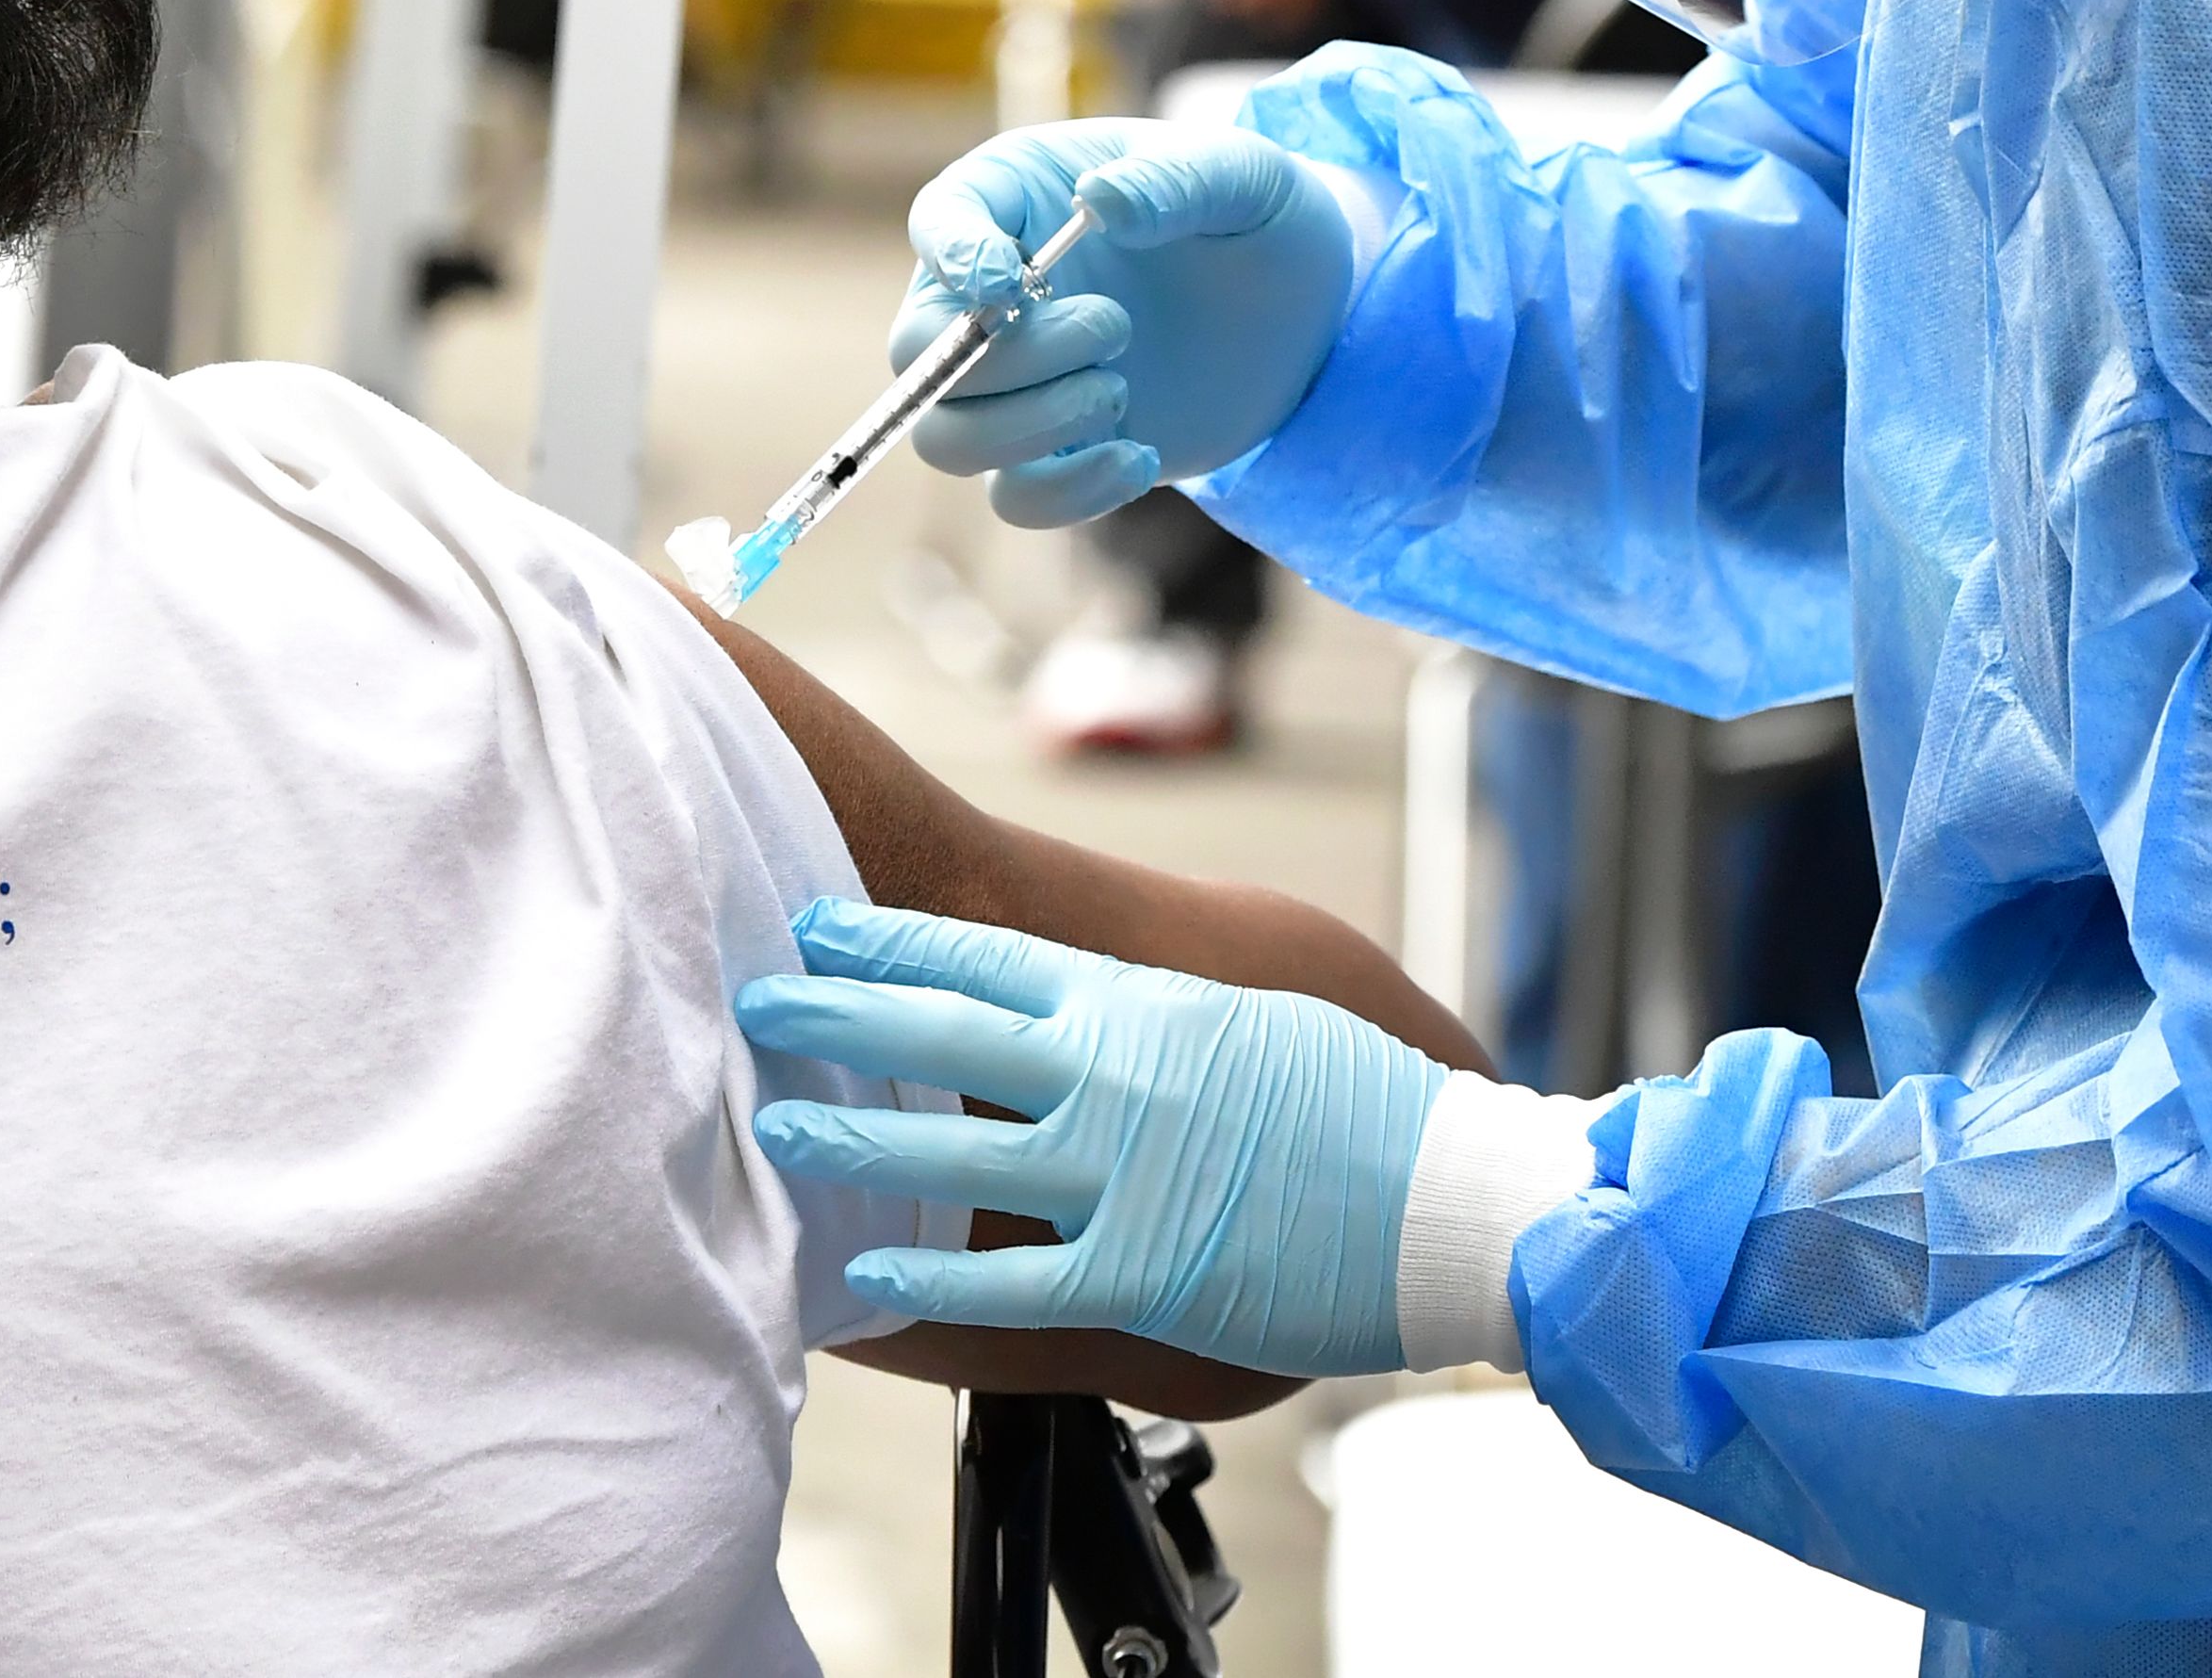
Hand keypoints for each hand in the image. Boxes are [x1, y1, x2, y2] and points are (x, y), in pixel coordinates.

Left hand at [740, 899, 1446, 1375]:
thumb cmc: (1373, 1105)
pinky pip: (1010, 1282)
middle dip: (836, 1014)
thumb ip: (1154, 1013)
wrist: (1456, 1199)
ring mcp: (1123, 1177)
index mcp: (1146, 1008)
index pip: (988, 960)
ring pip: (952, 1153)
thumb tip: (1081, 1003)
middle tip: (756, 1002)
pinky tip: (865, 1279)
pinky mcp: (1142, 1273)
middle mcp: (1117, 1078)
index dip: (889, 943)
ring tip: (775, 1128)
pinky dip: (930, 1280)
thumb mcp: (1257, 1014)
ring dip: (854, 1139)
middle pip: (943, 1033)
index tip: (815, 929)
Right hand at [895, 119, 1355, 525]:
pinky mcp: (1055, 451)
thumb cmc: (1253, 213)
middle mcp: (990, 296)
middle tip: (1114, 328)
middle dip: (1006, 358)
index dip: (954, 258)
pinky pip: (1014, 499)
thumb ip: (1173, 178)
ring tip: (1120, 390)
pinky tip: (1138, 456)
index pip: (940, 221)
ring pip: (947, 438)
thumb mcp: (1239, 172)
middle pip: (919, 352)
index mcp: (1016, 199)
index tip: (1009, 284)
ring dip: (1030, 428)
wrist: (1303, 306)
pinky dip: (1068, 492)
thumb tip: (1099, 201)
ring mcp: (1016, 383)